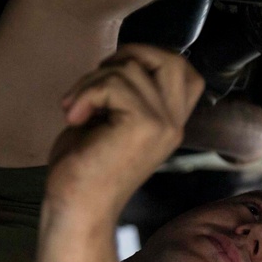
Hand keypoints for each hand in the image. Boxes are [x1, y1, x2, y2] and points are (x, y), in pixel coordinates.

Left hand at [46, 43, 204, 219]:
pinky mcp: (145, 125)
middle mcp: (175, 124)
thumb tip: (122, 59)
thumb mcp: (114, 121)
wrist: (79, 207)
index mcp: (171, 124)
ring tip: (77, 110)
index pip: (186, 72)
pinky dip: (85, 94)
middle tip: (98, 83)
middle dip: (128, 55)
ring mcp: (164, 124)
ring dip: (91, 81)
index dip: (152, 58)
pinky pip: (113, 83)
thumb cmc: (86, 168)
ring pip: (130, 68)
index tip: (115, 79)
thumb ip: (128, 94)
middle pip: (170, 58)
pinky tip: (75, 118)